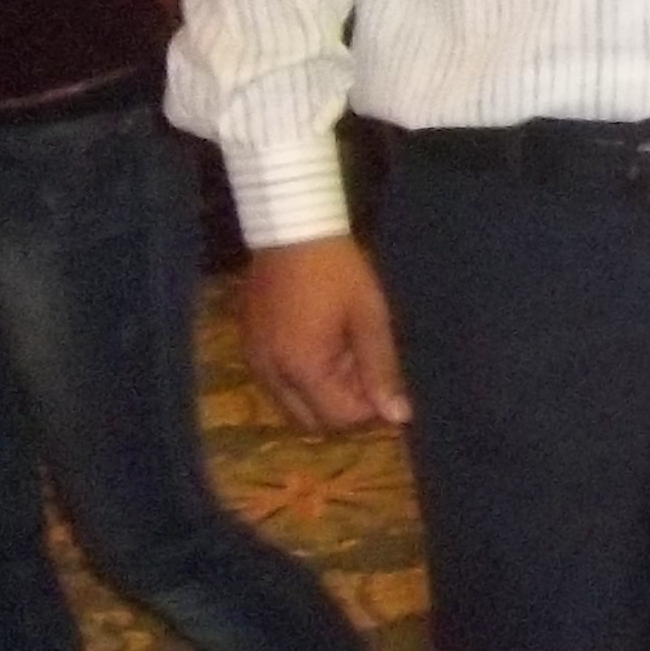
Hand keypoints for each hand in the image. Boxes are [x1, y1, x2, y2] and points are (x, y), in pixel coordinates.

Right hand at [245, 237, 409, 432]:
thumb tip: (400, 417)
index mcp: (301, 368)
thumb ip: (382, 368)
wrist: (291, 229)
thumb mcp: (370, 317)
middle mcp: (270, 374)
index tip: (384, 378)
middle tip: (365, 367)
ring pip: (292, 405)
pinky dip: (302, 380)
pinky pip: (278, 384)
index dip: (368, 407)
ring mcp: (255, 362)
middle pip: (311, 421)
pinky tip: (322, 346)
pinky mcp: (249, 348)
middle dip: (344, 406)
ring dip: (322, 394)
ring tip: (345, 353)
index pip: (338, 418)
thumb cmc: (338, 271)